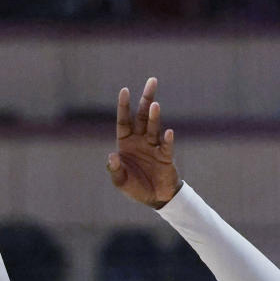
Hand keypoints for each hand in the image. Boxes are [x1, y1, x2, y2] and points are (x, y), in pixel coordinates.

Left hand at [107, 77, 180, 207]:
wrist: (155, 198)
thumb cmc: (135, 187)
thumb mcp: (120, 181)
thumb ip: (115, 169)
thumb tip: (112, 155)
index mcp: (126, 143)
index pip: (124, 121)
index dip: (124, 106)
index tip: (125, 90)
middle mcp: (140, 140)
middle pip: (143, 116)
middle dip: (146, 99)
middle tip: (152, 81)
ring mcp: (154, 147)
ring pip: (154, 128)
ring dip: (154, 117)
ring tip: (155, 105)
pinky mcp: (165, 156)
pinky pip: (166, 146)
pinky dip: (167, 140)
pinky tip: (167, 132)